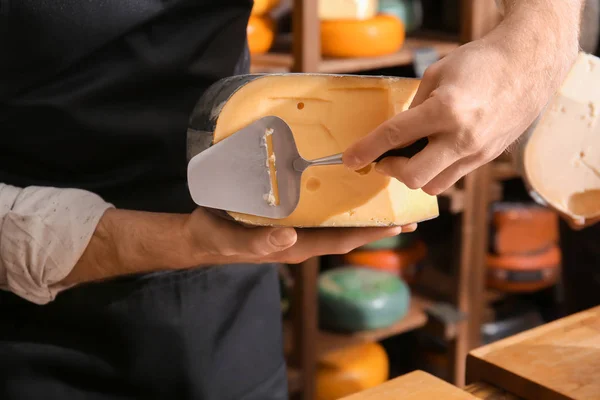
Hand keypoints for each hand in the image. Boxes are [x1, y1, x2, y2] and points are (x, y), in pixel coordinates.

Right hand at [186, 208, 415, 264]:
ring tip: (391, 195)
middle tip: (412, 211)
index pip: (342, 240)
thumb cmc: (216, 238)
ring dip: (366, 210)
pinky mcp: (290, 214)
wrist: (201, 235)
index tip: (401, 223)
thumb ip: (258, 243)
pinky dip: (342, 198)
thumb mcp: (233, 241)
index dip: (372, 233)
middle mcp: (304, 237)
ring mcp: (298, 226)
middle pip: (349, 231)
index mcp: (297, 245)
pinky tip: (350, 183)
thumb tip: (290, 237)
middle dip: (380, 223)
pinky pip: (323, 208)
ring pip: (339, 219)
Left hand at [342, 21, 577, 195]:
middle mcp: (461, 138)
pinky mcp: (487, 159)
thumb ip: (414, 108)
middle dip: (391, 170)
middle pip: (412, 176)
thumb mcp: (436, 75)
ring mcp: (477, 152)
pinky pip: (452, 178)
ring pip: (432, 185)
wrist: (529, 65)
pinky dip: (435, 171)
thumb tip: (396, 135)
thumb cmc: (479, 63)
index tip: (349, 159)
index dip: (367, 149)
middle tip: (385, 158)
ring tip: (412, 154)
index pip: (395, 137)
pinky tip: (434, 153)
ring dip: (414, 174)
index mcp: (445, 110)